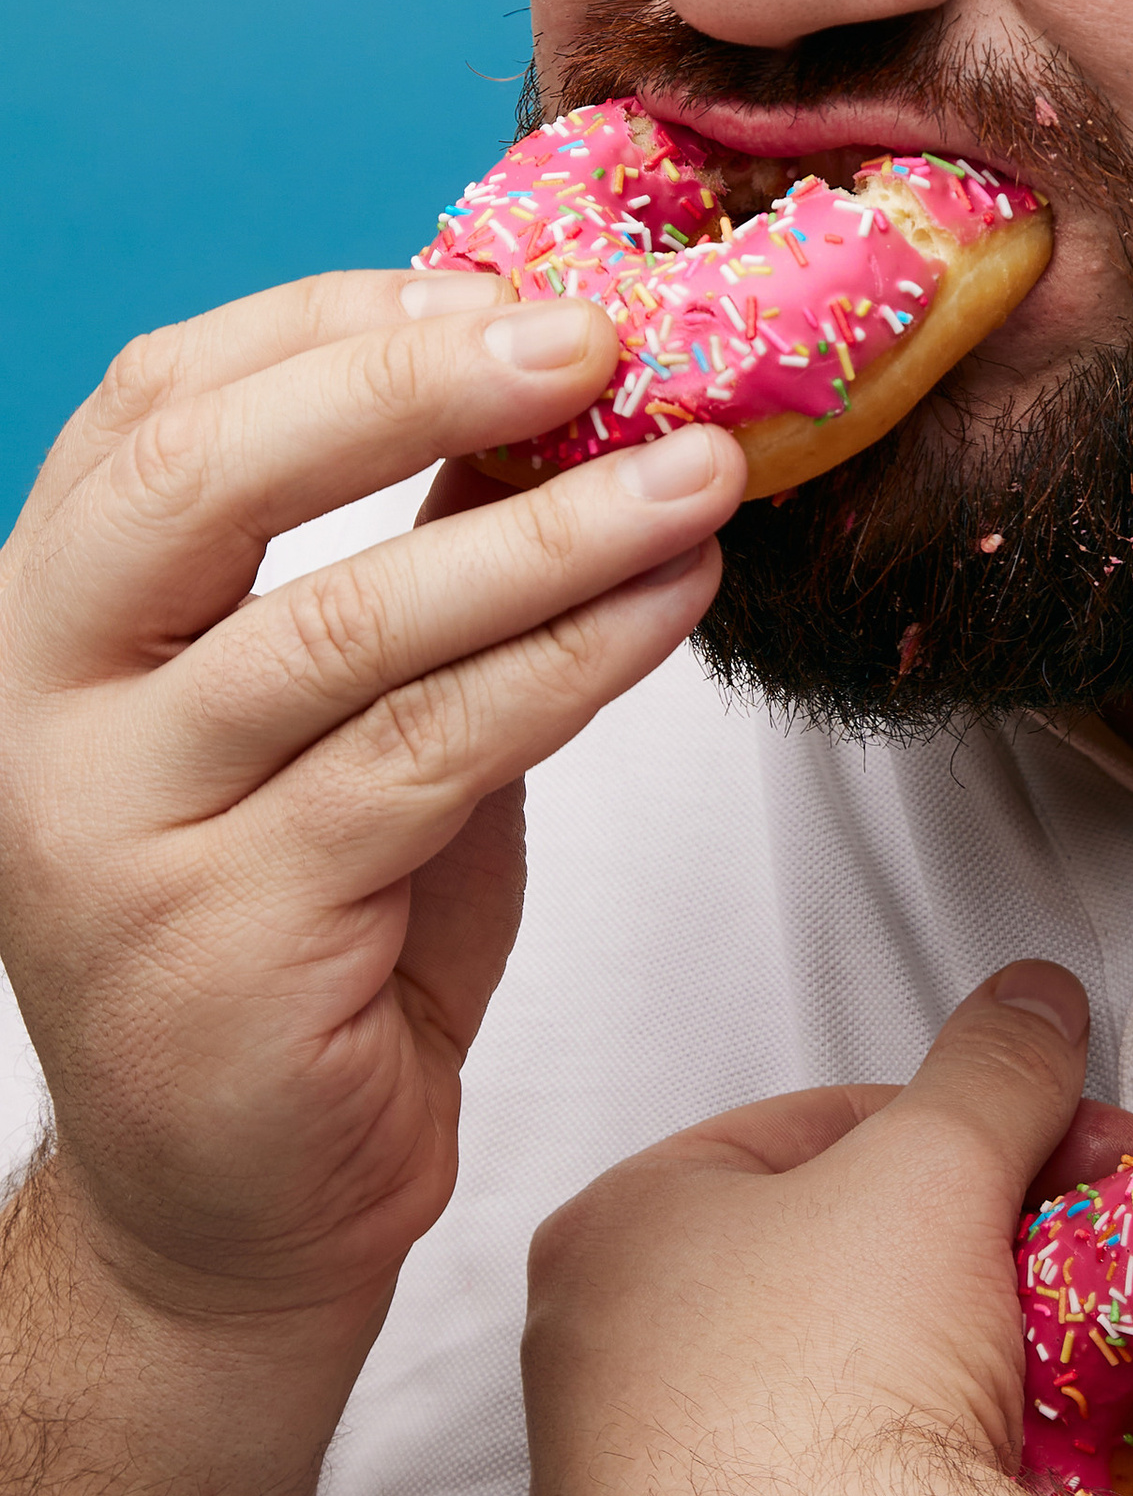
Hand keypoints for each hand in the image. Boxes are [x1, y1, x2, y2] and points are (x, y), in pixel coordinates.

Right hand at [0, 269, 748, 1355]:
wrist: (232, 1217)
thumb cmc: (304, 946)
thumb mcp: (334, 722)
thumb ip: (401, 569)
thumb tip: (559, 391)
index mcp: (45, 621)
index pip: (157, 404)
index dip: (335, 320)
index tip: (514, 278)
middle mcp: (36, 710)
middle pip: (204, 478)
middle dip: (414, 379)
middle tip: (603, 334)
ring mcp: (112, 831)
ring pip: (344, 626)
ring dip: (551, 533)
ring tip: (703, 473)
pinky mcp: (223, 941)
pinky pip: (426, 761)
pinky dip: (567, 667)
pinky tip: (669, 609)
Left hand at [522, 964, 1132, 1495]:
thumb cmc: (835, 1370)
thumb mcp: (939, 1166)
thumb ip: (993, 1066)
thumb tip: (1032, 996)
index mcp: (610, 1230)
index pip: (813, 1131)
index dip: (962, 1132)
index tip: (1066, 1162)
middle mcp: (580, 1370)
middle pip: (821, 1274)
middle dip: (961, 1263)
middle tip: (1073, 1277)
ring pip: (821, 1409)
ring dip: (937, 1387)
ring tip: (1049, 1401)